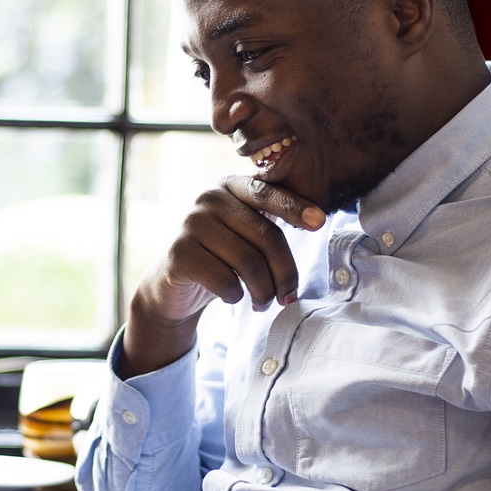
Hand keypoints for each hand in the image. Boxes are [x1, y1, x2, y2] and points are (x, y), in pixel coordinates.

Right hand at [122, 175, 323, 376]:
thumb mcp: (243, 233)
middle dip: (285, 273)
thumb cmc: (218, 258)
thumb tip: (317, 220)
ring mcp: (190, 224)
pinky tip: (233, 297)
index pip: (267, 193)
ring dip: (263, 291)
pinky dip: (236, 295)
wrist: (170, 286)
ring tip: (263, 303)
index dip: (294, 207)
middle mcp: (208, 198)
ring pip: (248, 262)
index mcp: (229, 187)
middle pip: (266, 236)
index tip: (320, 223)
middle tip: (289, 297)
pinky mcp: (178, 253)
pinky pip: (225, 280)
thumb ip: (267, 222)